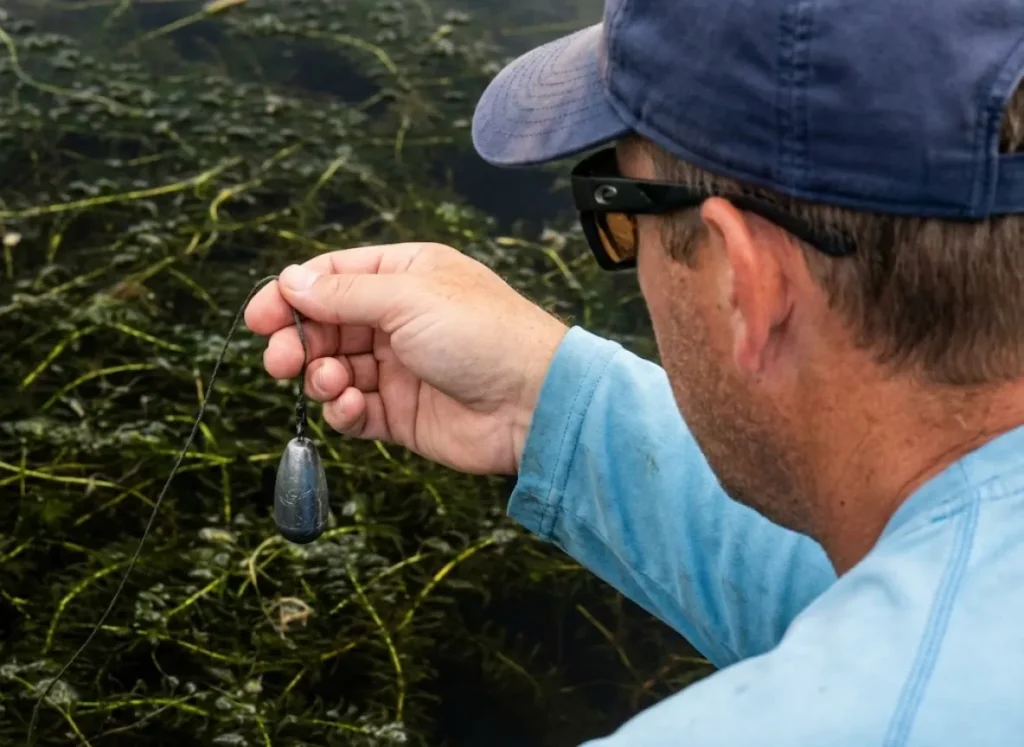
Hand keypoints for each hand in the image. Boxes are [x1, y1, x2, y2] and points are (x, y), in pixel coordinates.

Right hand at [244, 242, 568, 474]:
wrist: (532, 403)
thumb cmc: (485, 335)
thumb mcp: (408, 298)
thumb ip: (343, 294)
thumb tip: (289, 282)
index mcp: (407, 276)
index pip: (333, 277)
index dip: (291, 295)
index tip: (260, 317)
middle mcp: (401, 318)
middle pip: (326, 325)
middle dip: (299, 342)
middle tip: (280, 360)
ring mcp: (400, 367)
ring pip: (335, 369)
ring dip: (322, 377)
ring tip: (333, 382)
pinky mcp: (401, 412)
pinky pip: (353, 410)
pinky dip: (342, 410)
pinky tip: (350, 407)